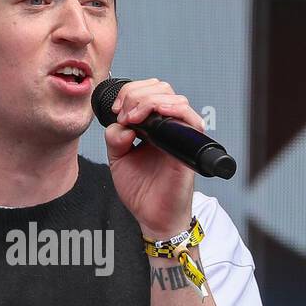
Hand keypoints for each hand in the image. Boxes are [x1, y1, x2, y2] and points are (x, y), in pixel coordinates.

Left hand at [103, 78, 202, 240]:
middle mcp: (169, 127)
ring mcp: (180, 136)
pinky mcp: (188, 147)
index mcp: (152, 126)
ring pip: (175, 99)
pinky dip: (172, 110)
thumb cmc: (141, 190)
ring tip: (132, 119)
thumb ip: (115, 137)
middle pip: (162, 89)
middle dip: (137, 94)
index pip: (149, 92)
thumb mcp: (117, 158)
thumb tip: (124, 124)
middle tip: (124, 115)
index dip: (130, 93)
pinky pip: (190, 120)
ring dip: (149, 102)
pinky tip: (154, 117)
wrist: (152, 216)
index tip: (116, 111)